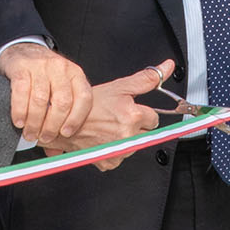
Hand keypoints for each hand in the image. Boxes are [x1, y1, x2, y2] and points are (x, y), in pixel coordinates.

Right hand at [0, 42, 91, 145]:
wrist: (23, 51)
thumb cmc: (44, 77)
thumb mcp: (58, 90)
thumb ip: (60, 118)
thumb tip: (56, 153)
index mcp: (75, 75)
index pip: (83, 98)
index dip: (76, 118)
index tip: (66, 134)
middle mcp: (61, 69)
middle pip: (62, 102)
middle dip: (52, 125)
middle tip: (44, 138)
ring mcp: (41, 67)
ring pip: (40, 100)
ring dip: (34, 122)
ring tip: (29, 134)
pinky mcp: (21, 68)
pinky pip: (21, 92)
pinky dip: (20, 110)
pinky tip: (18, 121)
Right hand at [42, 61, 173, 168]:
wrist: (62, 119)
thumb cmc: (87, 104)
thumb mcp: (119, 86)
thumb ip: (147, 78)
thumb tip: (167, 67)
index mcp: (133, 117)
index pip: (154, 119)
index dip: (141, 113)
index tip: (128, 111)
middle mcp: (128, 136)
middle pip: (145, 133)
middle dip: (135, 126)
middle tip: (116, 118)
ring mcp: (118, 151)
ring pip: (133, 146)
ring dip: (124, 139)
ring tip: (107, 128)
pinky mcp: (110, 162)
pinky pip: (120, 157)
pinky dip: (113, 150)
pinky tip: (103, 139)